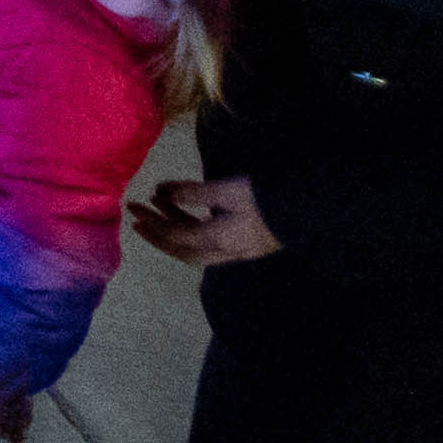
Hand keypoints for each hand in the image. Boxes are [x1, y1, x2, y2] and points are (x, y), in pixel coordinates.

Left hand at [130, 176, 275, 267]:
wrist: (309, 213)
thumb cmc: (266, 199)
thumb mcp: (227, 191)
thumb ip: (194, 193)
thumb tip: (161, 192)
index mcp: (217, 240)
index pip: (176, 236)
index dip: (152, 224)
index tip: (133, 210)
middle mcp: (223, 251)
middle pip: (181, 249)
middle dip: (156, 234)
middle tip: (136, 217)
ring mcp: (236, 251)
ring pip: (195, 246)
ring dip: (174, 227)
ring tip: (157, 203)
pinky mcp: (246, 244)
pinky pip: (209, 242)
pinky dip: (192, 227)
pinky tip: (186, 211)